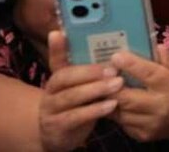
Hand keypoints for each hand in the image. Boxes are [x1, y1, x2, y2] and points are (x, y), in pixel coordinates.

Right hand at [39, 32, 120, 151]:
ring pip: (70, 97)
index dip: (58, 48)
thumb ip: (91, 71)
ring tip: (118, 84)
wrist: (59, 136)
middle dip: (90, 71)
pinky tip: (111, 105)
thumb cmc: (77, 106)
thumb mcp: (82, 88)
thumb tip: (112, 47)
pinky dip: (94, 110)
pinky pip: (75, 117)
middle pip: (65, 77)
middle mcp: (50, 92)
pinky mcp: (57, 127)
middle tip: (114, 68)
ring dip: (96, 89)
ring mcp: (51, 110)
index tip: (60, 33)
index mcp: (57, 78)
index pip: (57, 61)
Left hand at [108, 47, 168, 142]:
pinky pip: (123, 123)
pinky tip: (115, 100)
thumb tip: (151, 47)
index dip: (131, 65)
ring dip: (110, 98)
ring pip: (121, 112)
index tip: (116, 56)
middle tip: (103, 72)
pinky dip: (116, 111)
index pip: (150, 75)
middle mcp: (163, 107)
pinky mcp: (145, 135)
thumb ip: (168, 58)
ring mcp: (153, 124)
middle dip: (111, 85)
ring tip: (104, 85)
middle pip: (128, 98)